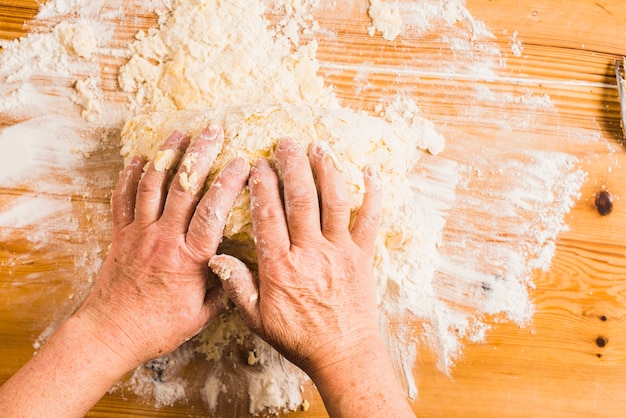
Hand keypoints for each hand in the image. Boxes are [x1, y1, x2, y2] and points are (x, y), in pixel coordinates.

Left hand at [77, 124, 248, 368]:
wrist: (110, 333)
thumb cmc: (158, 327)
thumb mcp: (201, 315)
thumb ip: (223, 289)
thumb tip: (240, 269)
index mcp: (189, 258)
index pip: (213, 211)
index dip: (228, 184)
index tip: (241, 163)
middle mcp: (164, 238)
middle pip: (184, 187)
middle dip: (200, 155)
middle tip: (213, 131)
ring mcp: (139, 233)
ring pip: (152, 184)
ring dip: (166, 156)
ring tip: (179, 133)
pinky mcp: (119, 235)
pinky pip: (122, 198)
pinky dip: (129, 175)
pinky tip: (138, 158)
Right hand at [209, 138, 382, 375]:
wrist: (343, 353)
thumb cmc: (298, 338)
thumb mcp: (258, 319)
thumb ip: (238, 287)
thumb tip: (216, 258)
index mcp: (281, 267)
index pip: (268, 215)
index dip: (262, 185)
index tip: (258, 164)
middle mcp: (311, 252)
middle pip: (301, 198)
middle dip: (292, 166)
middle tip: (286, 143)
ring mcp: (340, 251)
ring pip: (334, 201)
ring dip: (326, 170)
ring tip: (318, 146)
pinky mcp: (363, 256)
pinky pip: (370, 219)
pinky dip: (373, 193)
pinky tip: (370, 170)